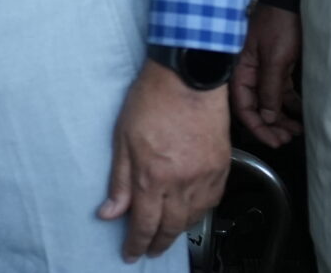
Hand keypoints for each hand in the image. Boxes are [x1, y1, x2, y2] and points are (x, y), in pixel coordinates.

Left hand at [100, 60, 229, 261]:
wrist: (189, 77)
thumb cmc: (152, 99)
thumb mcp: (122, 138)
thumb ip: (118, 180)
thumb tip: (109, 212)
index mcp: (152, 175)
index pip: (144, 223)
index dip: (136, 243)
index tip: (131, 253)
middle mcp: (181, 182)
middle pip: (171, 227)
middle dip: (158, 243)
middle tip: (148, 250)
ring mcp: (205, 177)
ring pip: (192, 218)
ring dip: (178, 229)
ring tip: (166, 232)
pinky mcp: (221, 168)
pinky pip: (212, 202)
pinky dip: (199, 212)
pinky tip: (190, 210)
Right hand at [232, 3, 301, 146]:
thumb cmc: (278, 24)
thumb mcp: (275, 59)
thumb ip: (269, 89)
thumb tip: (266, 118)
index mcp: (240, 70)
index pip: (243, 107)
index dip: (257, 127)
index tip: (274, 141)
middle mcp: (249, 72)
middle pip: (255, 107)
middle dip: (270, 126)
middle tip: (287, 139)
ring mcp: (263, 69)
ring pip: (269, 102)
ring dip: (281, 118)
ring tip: (296, 131)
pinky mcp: (277, 65)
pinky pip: (280, 92)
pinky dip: (289, 104)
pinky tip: (300, 114)